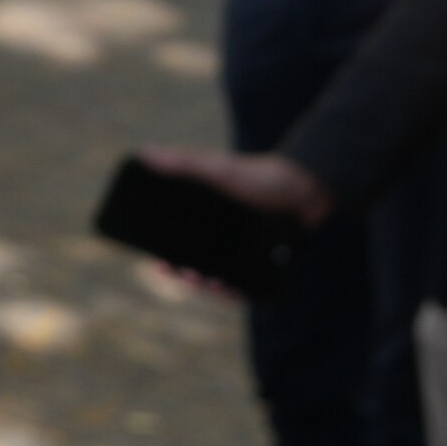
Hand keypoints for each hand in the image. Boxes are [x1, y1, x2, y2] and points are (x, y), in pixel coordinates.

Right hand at [122, 143, 330, 301]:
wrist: (302, 186)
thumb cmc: (258, 175)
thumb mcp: (216, 168)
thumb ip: (181, 163)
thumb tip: (144, 153)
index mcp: (211, 226)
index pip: (183, 248)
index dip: (169, 260)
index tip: (158, 264)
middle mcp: (227, 245)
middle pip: (200, 268)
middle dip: (186, 276)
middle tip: (179, 273)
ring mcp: (246, 258)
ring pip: (222, 281)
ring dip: (209, 288)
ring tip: (204, 283)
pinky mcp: (267, 269)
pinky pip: (249, 287)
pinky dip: (236, 292)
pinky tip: (227, 291)